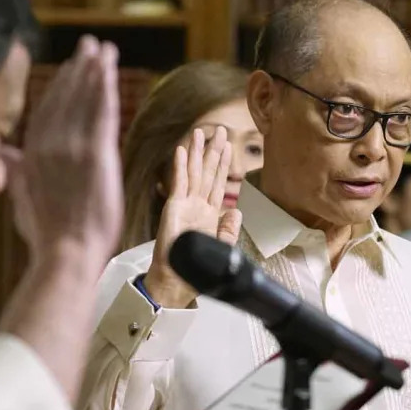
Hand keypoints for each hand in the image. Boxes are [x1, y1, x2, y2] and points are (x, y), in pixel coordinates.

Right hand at [5, 35, 123, 270]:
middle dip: (78, 70)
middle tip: (90, 46)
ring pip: (83, 100)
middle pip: (64, 98)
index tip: (70, 68)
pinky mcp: (95, 153)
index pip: (46, 111)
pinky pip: (100, 112)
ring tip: (103, 49)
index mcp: (31, 155)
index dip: (59, 87)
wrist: (65, 254)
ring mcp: (71, 147)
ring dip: (94, 71)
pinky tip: (109, 69)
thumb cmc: (47, 236)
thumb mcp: (22, 199)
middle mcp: (48, 145)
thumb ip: (14, 171)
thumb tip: (1, 154)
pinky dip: (104, 88)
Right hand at [144, 126, 241, 307]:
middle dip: (213, 150)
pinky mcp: (174, 207)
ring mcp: (184, 204)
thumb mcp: (219, 246)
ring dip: (197, 152)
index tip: (228, 147)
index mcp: (208, 213)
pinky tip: (183, 151)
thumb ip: (228, 229)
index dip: (223, 164)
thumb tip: (236, 211)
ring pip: (194, 172)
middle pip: (207, 172)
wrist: (177, 279)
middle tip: (220, 130)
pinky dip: (181, 166)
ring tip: (200, 132)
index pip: (217, 183)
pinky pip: (179, 183)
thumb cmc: (195, 267)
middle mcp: (196, 204)